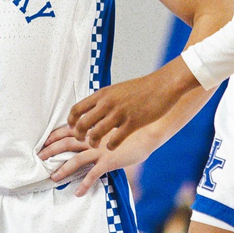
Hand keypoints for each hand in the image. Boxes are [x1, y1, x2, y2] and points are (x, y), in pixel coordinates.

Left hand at [39, 125, 157, 196]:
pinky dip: (85, 184)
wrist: (148, 131)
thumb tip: (90, 134)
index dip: (54, 136)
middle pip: (66, 143)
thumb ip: (99, 131)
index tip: (44, 142)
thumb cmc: (131, 129)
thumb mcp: (112, 127)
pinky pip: (94, 174)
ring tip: (53, 178)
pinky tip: (78, 192)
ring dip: (63, 169)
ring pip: (76, 159)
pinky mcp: (109, 160)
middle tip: (39, 157)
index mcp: (93, 129)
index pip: (68, 131)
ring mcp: (101, 150)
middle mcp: (93, 139)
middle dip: (51, 150)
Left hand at [67, 59, 198, 149]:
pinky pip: (115, 140)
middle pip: (82, 124)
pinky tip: (112, 147)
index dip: (71, 121)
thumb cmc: (141, 88)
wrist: (162, 85)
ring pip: (95, 134)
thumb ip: (104, 100)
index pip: (77, 109)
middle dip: (78, 135)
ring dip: (92, 143)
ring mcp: (119, 113)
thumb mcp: (117, 90)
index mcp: (102, 94)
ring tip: (95, 146)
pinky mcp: (132, 123)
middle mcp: (107, 103)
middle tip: (82, 140)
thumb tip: (93, 110)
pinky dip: (110, 146)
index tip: (72, 128)